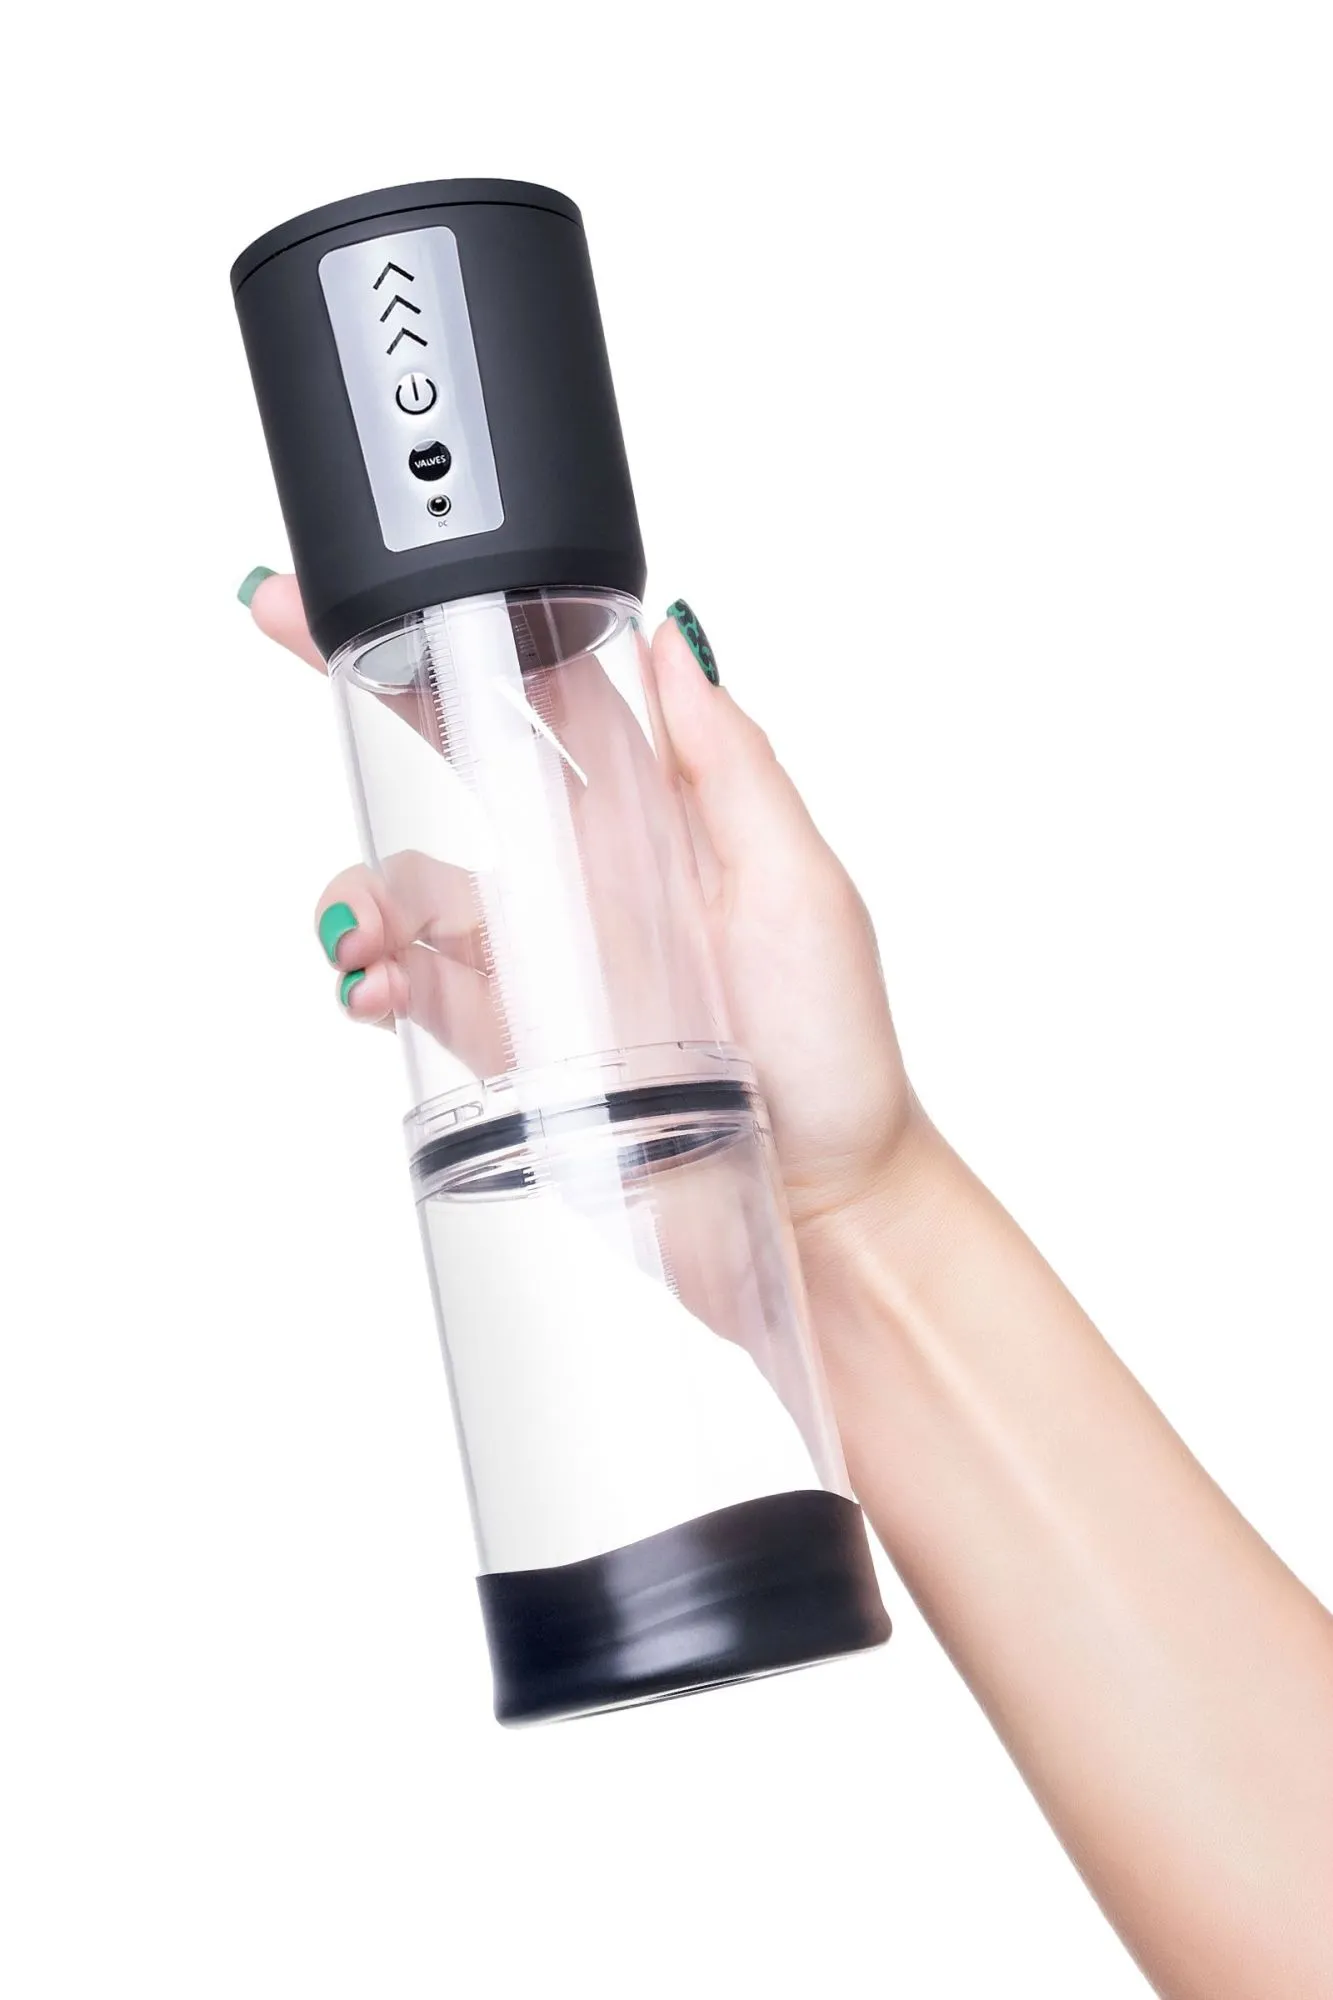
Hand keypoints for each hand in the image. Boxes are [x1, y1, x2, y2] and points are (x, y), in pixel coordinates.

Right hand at [247, 575, 921, 1232]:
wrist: (822, 1209)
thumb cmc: (835, 1047)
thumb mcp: (798, 885)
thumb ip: (728, 767)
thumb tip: (670, 640)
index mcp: (653, 815)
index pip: (544, 690)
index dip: (467, 623)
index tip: (397, 575)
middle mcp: (584, 874)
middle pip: (452, 760)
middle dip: (366, 692)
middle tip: (284, 630)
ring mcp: (540, 959)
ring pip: (410, 886)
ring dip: (359, 886)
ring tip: (350, 931)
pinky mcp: (510, 1044)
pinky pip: (414, 988)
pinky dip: (371, 978)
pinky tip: (367, 989)